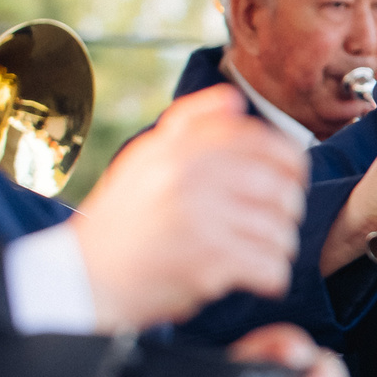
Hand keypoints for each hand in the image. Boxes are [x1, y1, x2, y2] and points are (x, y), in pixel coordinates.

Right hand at [70, 86, 308, 329]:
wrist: (85, 278)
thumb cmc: (125, 219)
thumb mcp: (146, 159)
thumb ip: (190, 123)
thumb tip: (235, 98)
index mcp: (177, 147)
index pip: (263, 143)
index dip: (290, 163)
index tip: (289, 181)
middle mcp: (186, 174)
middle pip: (282, 189)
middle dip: (284, 213)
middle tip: (266, 226)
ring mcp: (198, 216)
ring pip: (280, 231)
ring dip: (274, 248)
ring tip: (250, 252)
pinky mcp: (206, 259)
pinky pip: (271, 265)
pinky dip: (269, 276)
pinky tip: (251, 276)